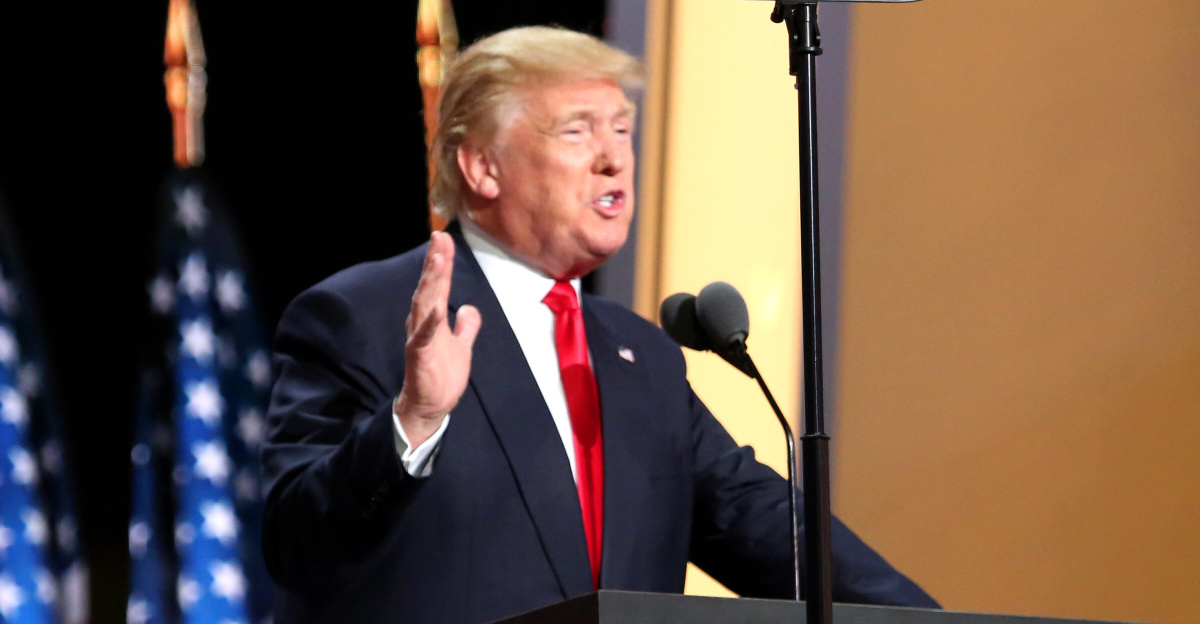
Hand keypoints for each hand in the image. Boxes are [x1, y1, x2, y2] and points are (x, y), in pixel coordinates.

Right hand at [394, 231, 481, 447]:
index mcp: (432, 319)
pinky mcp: (418, 356)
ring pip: (424, 305)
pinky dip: (429, 322)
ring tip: (437, 261)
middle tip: (439, 238)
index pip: (439, 286)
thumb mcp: (461, 347)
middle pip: (429, 288)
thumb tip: (470, 309)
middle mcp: (422, 324)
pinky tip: (436, 309)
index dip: (442, 262)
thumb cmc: (441, 377)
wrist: (429, 408)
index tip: (444, 239)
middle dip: (435, 263)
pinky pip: (422, 337)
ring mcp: (419, 339)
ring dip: (431, 283)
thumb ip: (466, 327)